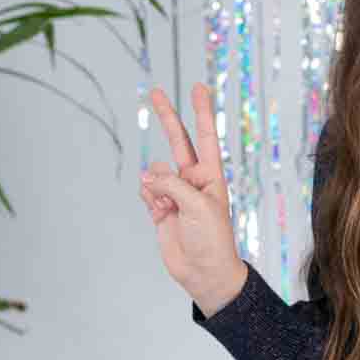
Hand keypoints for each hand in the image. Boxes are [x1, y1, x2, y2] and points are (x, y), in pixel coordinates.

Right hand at [140, 82, 244, 308]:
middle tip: (155, 91)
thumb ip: (171, 184)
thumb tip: (147, 175)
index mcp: (211, 175)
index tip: (198, 87)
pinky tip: (159, 211)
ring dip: (156, 184)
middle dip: (167, 117)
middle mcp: (193, 179)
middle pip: (178, 141)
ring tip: (167, 206)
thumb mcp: (197, 205)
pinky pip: (147, 190)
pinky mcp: (160, 208)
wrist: (203, 272)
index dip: (201, 111)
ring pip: (155, 172)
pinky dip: (148, 197)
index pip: (205, 135)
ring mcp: (175, 193)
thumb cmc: (212, 239)